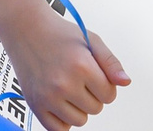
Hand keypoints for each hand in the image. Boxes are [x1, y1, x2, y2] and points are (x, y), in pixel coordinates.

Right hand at [1, 0, 128, 130]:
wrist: (27, 30)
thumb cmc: (60, 34)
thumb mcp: (92, 40)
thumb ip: (111, 63)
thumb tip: (125, 82)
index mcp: (82, 66)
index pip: (109, 95)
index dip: (106, 86)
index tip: (96, 76)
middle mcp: (64, 84)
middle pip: (96, 109)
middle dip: (93, 96)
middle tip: (81, 79)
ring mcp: (47, 97)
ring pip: (79, 121)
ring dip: (80, 109)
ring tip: (71, 89)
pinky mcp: (34, 106)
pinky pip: (57, 129)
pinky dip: (63, 120)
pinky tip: (61, 103)